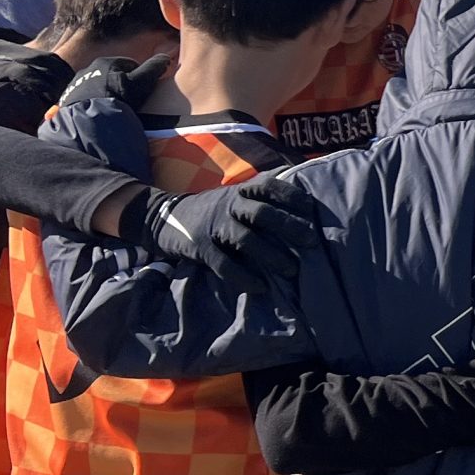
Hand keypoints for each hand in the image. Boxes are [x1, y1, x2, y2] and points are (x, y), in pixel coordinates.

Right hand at [120, 172, 323, 278]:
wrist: (161, 217)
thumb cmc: (212, 210)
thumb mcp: (234, 196)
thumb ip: (261, 198)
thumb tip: (305, 203)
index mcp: (241, 192)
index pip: (269, 187)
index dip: (291, 196)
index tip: (312, 208)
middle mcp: (229, 205)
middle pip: (262, 213)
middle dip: (289, 226)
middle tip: (311, 241)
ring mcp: (214, 226)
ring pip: (246, 240)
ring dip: (271, 255)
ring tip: (291, 270)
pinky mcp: (200, 247)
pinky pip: (223, 264)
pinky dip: (242, 277)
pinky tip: (260, 287)